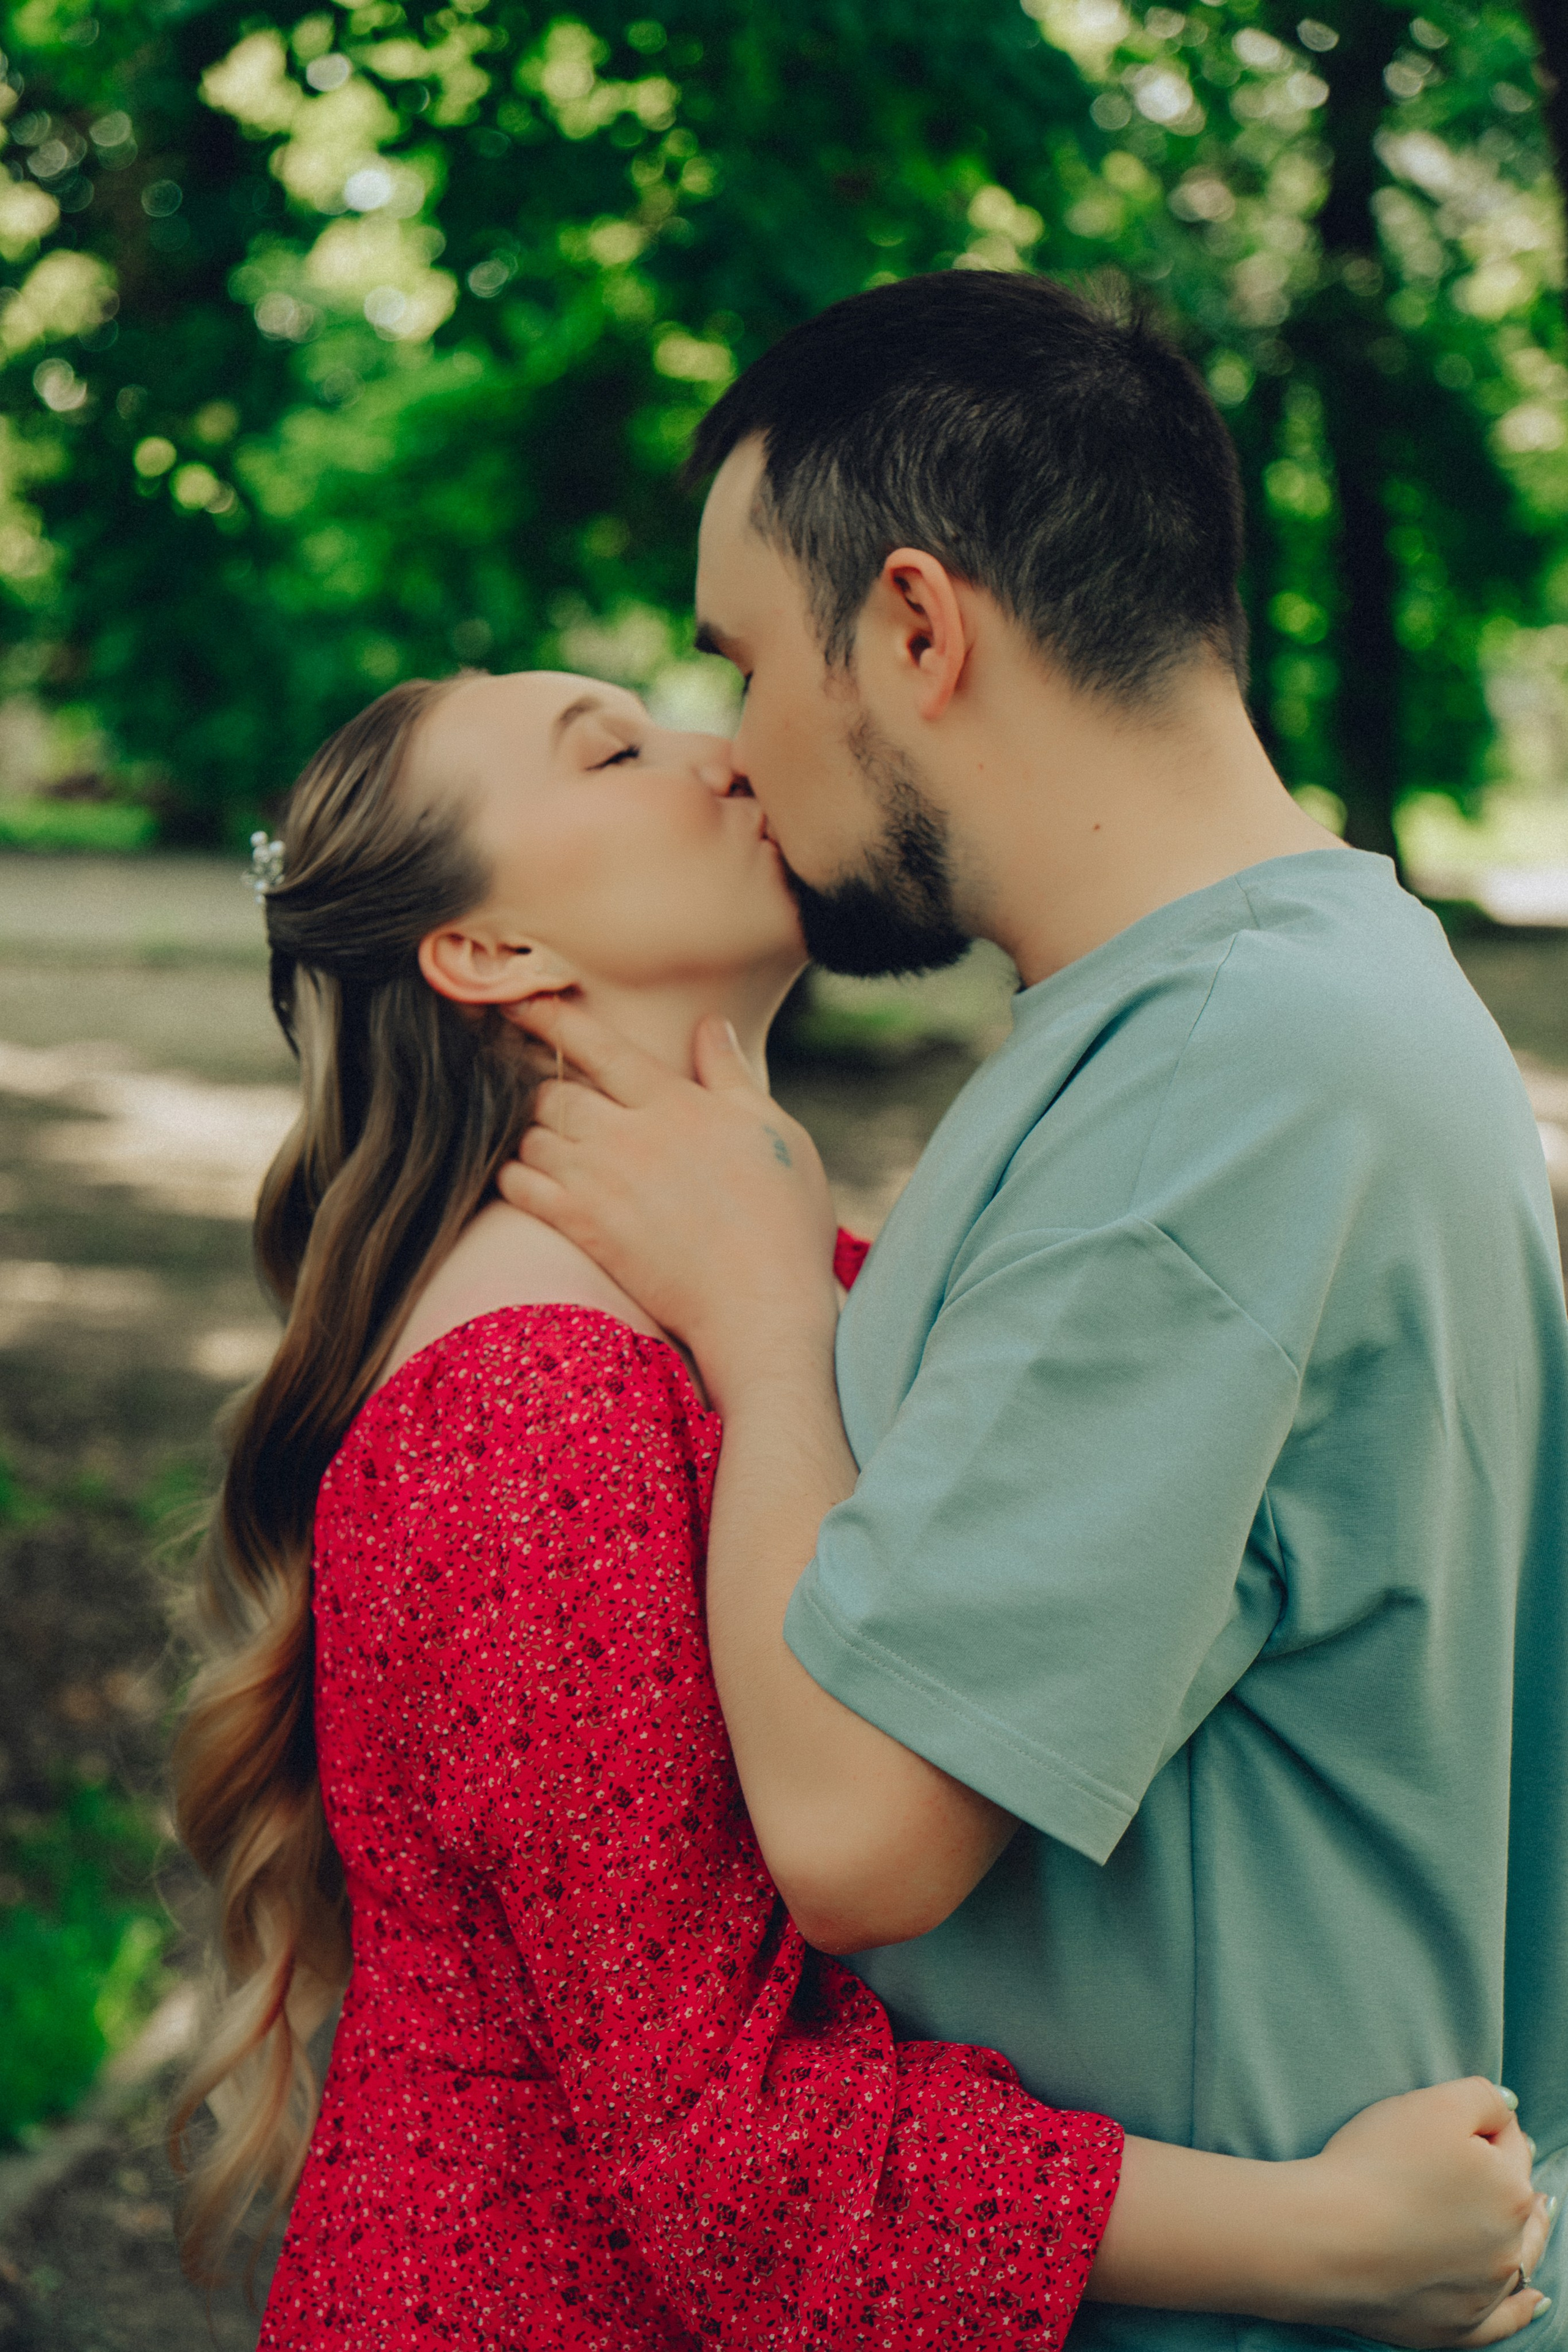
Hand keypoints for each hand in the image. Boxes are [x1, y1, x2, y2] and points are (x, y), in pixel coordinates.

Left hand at [497, 998, 839, 1413]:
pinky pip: (520, 1187)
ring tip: (547, 1141)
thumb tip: (711, 1025)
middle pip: (553, 1092)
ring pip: (531, 1136)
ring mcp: (600, 1183)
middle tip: (549, 1096)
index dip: (550, 1019)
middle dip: (544, 1087)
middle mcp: (628, 1134)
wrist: (761, 1305)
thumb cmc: (783, 1220)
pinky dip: (515, 1176)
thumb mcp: (774, 1131)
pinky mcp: (583, 1229)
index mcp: (675, 1102)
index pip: (598, 1046)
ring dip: (532, 1134)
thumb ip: (731, 1076)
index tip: (519, 1003)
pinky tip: (528, 1178)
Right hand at [1306, 2078, 1552, 2344]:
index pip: (1510, 2143)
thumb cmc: (1375, 2165)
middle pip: (1518, 2202)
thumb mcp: (1433, 2104)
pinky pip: (1503, 2322)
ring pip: (1516, 2258)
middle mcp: (1508, 2247)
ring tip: (1530, 2219)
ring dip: (1521, 2237)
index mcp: (1511, 2190)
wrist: (1326, 2239)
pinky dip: (1520, 2310)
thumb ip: (1483, 2096)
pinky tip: (1535, 2301)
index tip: (1452, 2123)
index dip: (1483, 2126)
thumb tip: (1509, 2108)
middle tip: (1485, 2164)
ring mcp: (1484, 2293)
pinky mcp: (1457, 2326)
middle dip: (1506, 2180)